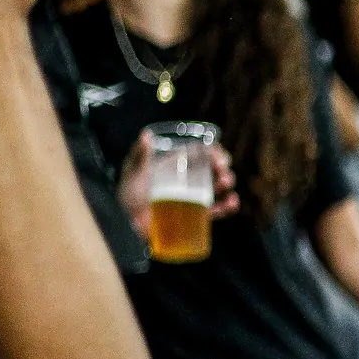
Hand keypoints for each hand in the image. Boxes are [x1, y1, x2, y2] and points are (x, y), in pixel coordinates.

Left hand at [117, 132, 240, 239]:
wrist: (127, 223)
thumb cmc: (127, 195)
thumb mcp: (132, 172)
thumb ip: (140, 155)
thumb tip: (146, 135)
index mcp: (177, 166)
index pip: (200, 154)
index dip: (213, 152)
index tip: (217, 154)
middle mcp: (188, 180)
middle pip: (213, 170)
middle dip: (222, 167)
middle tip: (221, 169)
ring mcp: (193, 199)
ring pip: (218, 189)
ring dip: (227, 183)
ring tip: (226, 182)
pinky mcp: (195, 217)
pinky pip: (216, 211)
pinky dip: (228, 207)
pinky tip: (232, 202)